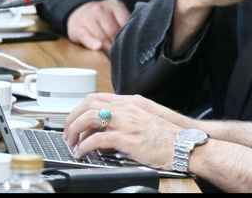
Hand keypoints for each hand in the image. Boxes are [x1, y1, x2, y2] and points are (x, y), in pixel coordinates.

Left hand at [64, 93, 183, 169]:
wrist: (183, 144)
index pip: (96, 97)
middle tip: (68, 133)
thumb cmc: (167, 137)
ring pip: (89, 117)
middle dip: (72, 119)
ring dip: (74, 130)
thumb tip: (105, 137)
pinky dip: (84, 147)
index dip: (80, 109)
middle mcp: (126, 109)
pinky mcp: (126, 139)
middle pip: (88, 104)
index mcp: (130, 104)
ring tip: (72, 143)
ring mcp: (126, 122)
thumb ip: (124, 123)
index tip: (74, 121)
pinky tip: (82, 153)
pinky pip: (97, 140)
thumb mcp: (143, 122)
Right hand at [67, 0, 129, 52]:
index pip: (125, 23)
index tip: (132, 46)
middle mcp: (101, 9)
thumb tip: (137, 39)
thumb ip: (125, 23)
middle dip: (118, 45)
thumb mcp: (116, 14)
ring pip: (101, 36)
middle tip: (123, 56)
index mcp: (115, 4)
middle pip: (113, 32)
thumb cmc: (104, 17)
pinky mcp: (77, 28)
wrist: (79, 12)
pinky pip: (86, 37)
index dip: (128, 37)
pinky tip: (98, 47)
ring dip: (108, 49)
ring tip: (113, 58)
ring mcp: (88, 18)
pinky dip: (92, 43)